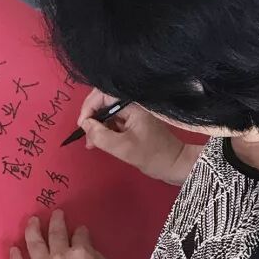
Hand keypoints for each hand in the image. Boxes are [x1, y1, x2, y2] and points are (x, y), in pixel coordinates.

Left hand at [9, 210, 121, 258]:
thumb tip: (92, 252)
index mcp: (83, 253)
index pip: (80, 235)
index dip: (81, 232)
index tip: (79, 231)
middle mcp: (60, 256)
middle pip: (56, 232)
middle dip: (57, 221)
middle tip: (56, 215)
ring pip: (34, 242)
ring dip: (33, 229)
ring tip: (32, 221)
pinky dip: (14, 255)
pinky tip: (13, 248)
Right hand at [78, 89, 194, 184]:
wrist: (175, 165)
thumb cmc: (153, 156)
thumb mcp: (123, 148)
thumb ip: (100, 135)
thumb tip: (85, 124)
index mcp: (133, 104)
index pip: (103, 94)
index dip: (89, 107)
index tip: (83, 125)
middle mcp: (133, 104)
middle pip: (104, 101)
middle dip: (92, 117)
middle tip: (85, 135)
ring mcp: (134, 112)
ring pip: (108, 112)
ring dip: (97, 125)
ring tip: (91, 143)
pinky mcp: (134, 121)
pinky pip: (114, 120)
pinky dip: (105, 130)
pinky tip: (99, 142)